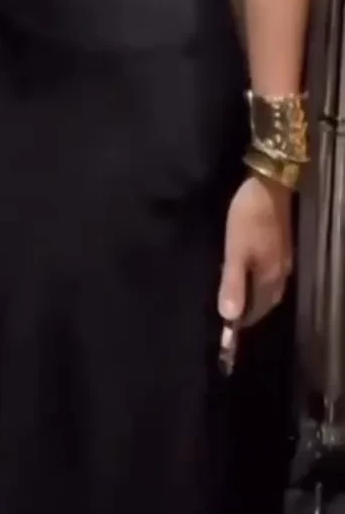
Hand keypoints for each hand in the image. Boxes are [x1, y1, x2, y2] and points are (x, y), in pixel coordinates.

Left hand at [217, 173, 292, 342]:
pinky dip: (260, 279)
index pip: (259, 309)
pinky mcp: (282, 245)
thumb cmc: (249, 218)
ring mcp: (284, 258)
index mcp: (271, 277)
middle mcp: (282, 273)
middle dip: (252, 309)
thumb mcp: (235, 250)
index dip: (244, 321)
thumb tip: (228, 317)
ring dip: (256, 294)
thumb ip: (232, 283)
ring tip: (238, 295)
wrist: (269, 184)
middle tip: (232, 313)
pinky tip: (249, 270)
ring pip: (271, 286)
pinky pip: (271, 272)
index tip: (229, 328)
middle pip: (268, 300)